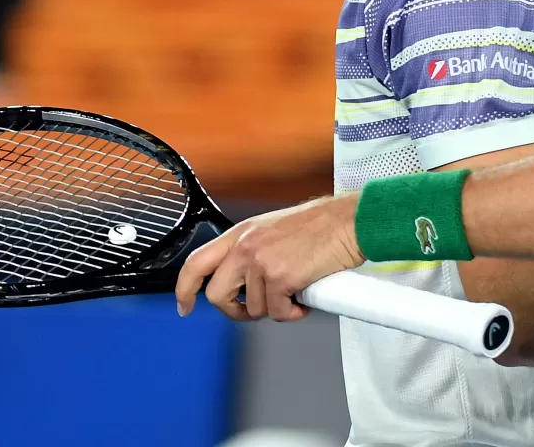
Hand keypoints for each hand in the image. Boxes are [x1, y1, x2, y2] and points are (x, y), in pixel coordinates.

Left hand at [174, 193, 363, 321]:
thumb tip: (244, 283)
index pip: (196, 263)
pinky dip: (292, 312)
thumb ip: (251, 250)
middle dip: (235, 311)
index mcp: (241, 233)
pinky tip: (305, 299)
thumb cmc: (322, 225)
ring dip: (275, 308)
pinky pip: (278, 312)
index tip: (185, 306)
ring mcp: (261, 262)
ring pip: (253, 308)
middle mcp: (245, 247)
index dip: (184, 289)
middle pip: (216, 295)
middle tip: (254, 311)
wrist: (349, 221)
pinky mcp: (281, 277)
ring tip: (295, 293)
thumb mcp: (273, 229)